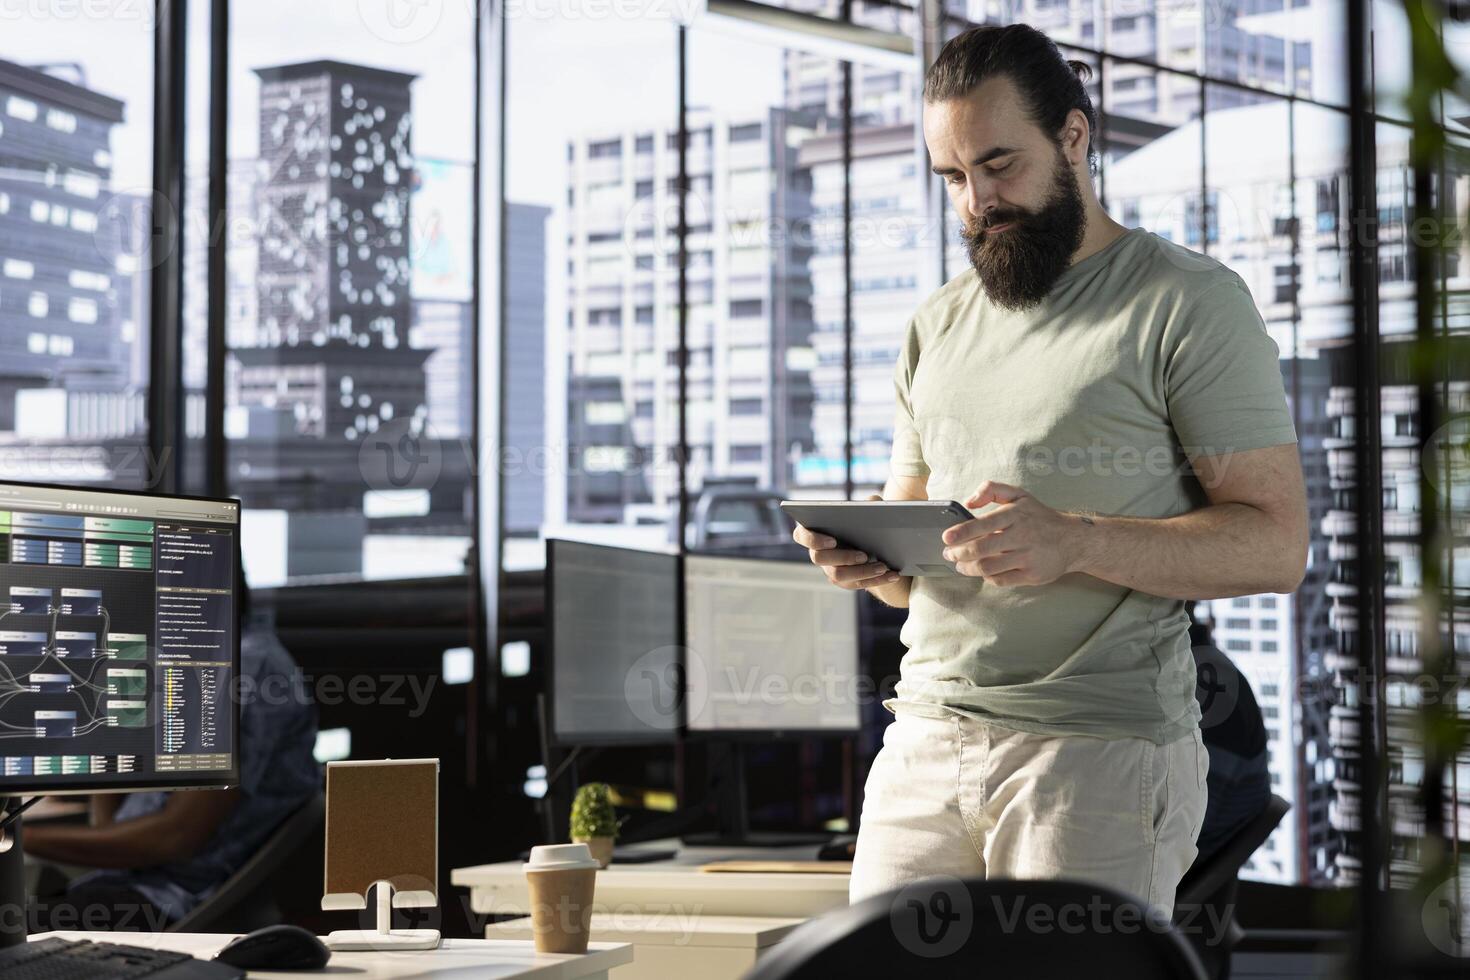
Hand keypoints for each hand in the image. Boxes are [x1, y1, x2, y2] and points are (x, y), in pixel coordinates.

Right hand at [793, 494, 902, 590]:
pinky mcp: (844, 581)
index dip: (813, 539)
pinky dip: (877, 580)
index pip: (801, 535)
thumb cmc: (863, 521)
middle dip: (843, 557)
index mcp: (813, 531)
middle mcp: (817, 552)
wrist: (873, 541)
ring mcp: (829, 569)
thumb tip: (873, 502)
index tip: (832, 540)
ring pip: (839, 575)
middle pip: (820, 558)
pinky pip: (857, 584)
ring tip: (882, 566)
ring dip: (862, 571)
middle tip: (864, 555)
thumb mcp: (866, 509)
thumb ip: (867, 504)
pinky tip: (893, 575)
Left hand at [941, 480, 1080, 585]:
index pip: (984, 524)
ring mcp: (1027, 558)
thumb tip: (969, 502)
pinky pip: (1001, 580)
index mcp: (1016, 515)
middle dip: (959, 554)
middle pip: (981, 549)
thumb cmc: (1039, 517)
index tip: (947, 538)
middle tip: (948, 554)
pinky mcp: (1031, 575)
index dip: (962, 532)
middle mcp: (1022, 536)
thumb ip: (992, 490)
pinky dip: (987, 578)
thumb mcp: (1019, 495)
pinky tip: (982, 572)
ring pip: (988, 568)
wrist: (1073, 540)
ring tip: (960, 565)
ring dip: (968, 568)